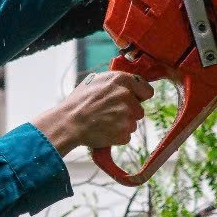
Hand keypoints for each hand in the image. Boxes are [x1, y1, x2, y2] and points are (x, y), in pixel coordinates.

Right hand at [33, 71, 154, 153]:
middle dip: (128, 113)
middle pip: (139, 110)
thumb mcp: (94, 80)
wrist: (69, 123)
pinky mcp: (124, 133)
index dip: (139, 96)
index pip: (147, 90)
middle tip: (110, 113)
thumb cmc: (78, 102)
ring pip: (132, 123)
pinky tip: (104, 131)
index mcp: (121, 80)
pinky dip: (117, 136)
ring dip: (122, 125)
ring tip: (104, 122)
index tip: (134, 100)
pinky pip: (126, 136)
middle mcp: (127, 96)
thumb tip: (128, 83)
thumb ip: (114, 81)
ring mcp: (127, 116)